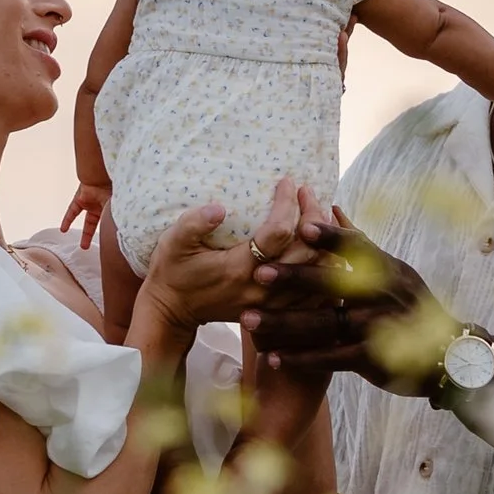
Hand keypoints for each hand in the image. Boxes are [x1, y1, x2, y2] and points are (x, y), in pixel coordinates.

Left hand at [61, 180, 110, 249]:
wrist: (101, 177)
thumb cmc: (113, 190)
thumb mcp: (116, 211)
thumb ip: (115, 224)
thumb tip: (116, 239)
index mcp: (114, 207)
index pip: (112, 222)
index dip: (111, 232)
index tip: (111, 242)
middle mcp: (103, 205)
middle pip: (102, 225)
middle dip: (103, 236)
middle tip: (101, 247)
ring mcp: (92, 202)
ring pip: (87, 220)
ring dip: (85, 234)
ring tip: (84, 246)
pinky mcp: (80, 199)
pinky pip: (72, 211)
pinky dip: (67, 220)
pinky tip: (64, 229)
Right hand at [136, 179, 315, 334]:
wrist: (171, 311)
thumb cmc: (173, 272)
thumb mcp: (173, 244)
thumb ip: (193, 224)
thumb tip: (218, 207)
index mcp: (239, 269)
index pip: (278, 232)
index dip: (288, 203)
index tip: (288, 181)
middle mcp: (262, 287)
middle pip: (307, 251)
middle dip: (313, 216)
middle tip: (308, 193)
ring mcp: (272, 302)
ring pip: (315, 272)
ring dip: (322, 240)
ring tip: (317, 213)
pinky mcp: (275, 309)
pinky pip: (312, 290)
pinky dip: (322, 265)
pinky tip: (320, 244)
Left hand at [252, 215, 460, 395]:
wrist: (444, 355)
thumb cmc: (409, 304)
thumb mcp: (394, 270)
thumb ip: (359, 243)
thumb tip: (332, 206)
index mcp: (386, 269)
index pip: (357, 247)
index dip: (331, 236)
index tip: (302, 226)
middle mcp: (381, 296)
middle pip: (333, 283)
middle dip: (294, 277)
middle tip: (258, 273)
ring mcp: (375, 328)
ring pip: (322, 324)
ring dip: (283, 323)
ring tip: (248, 320)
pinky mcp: (370, 358)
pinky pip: (328, 358)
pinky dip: (299, 359)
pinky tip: (272, 358)